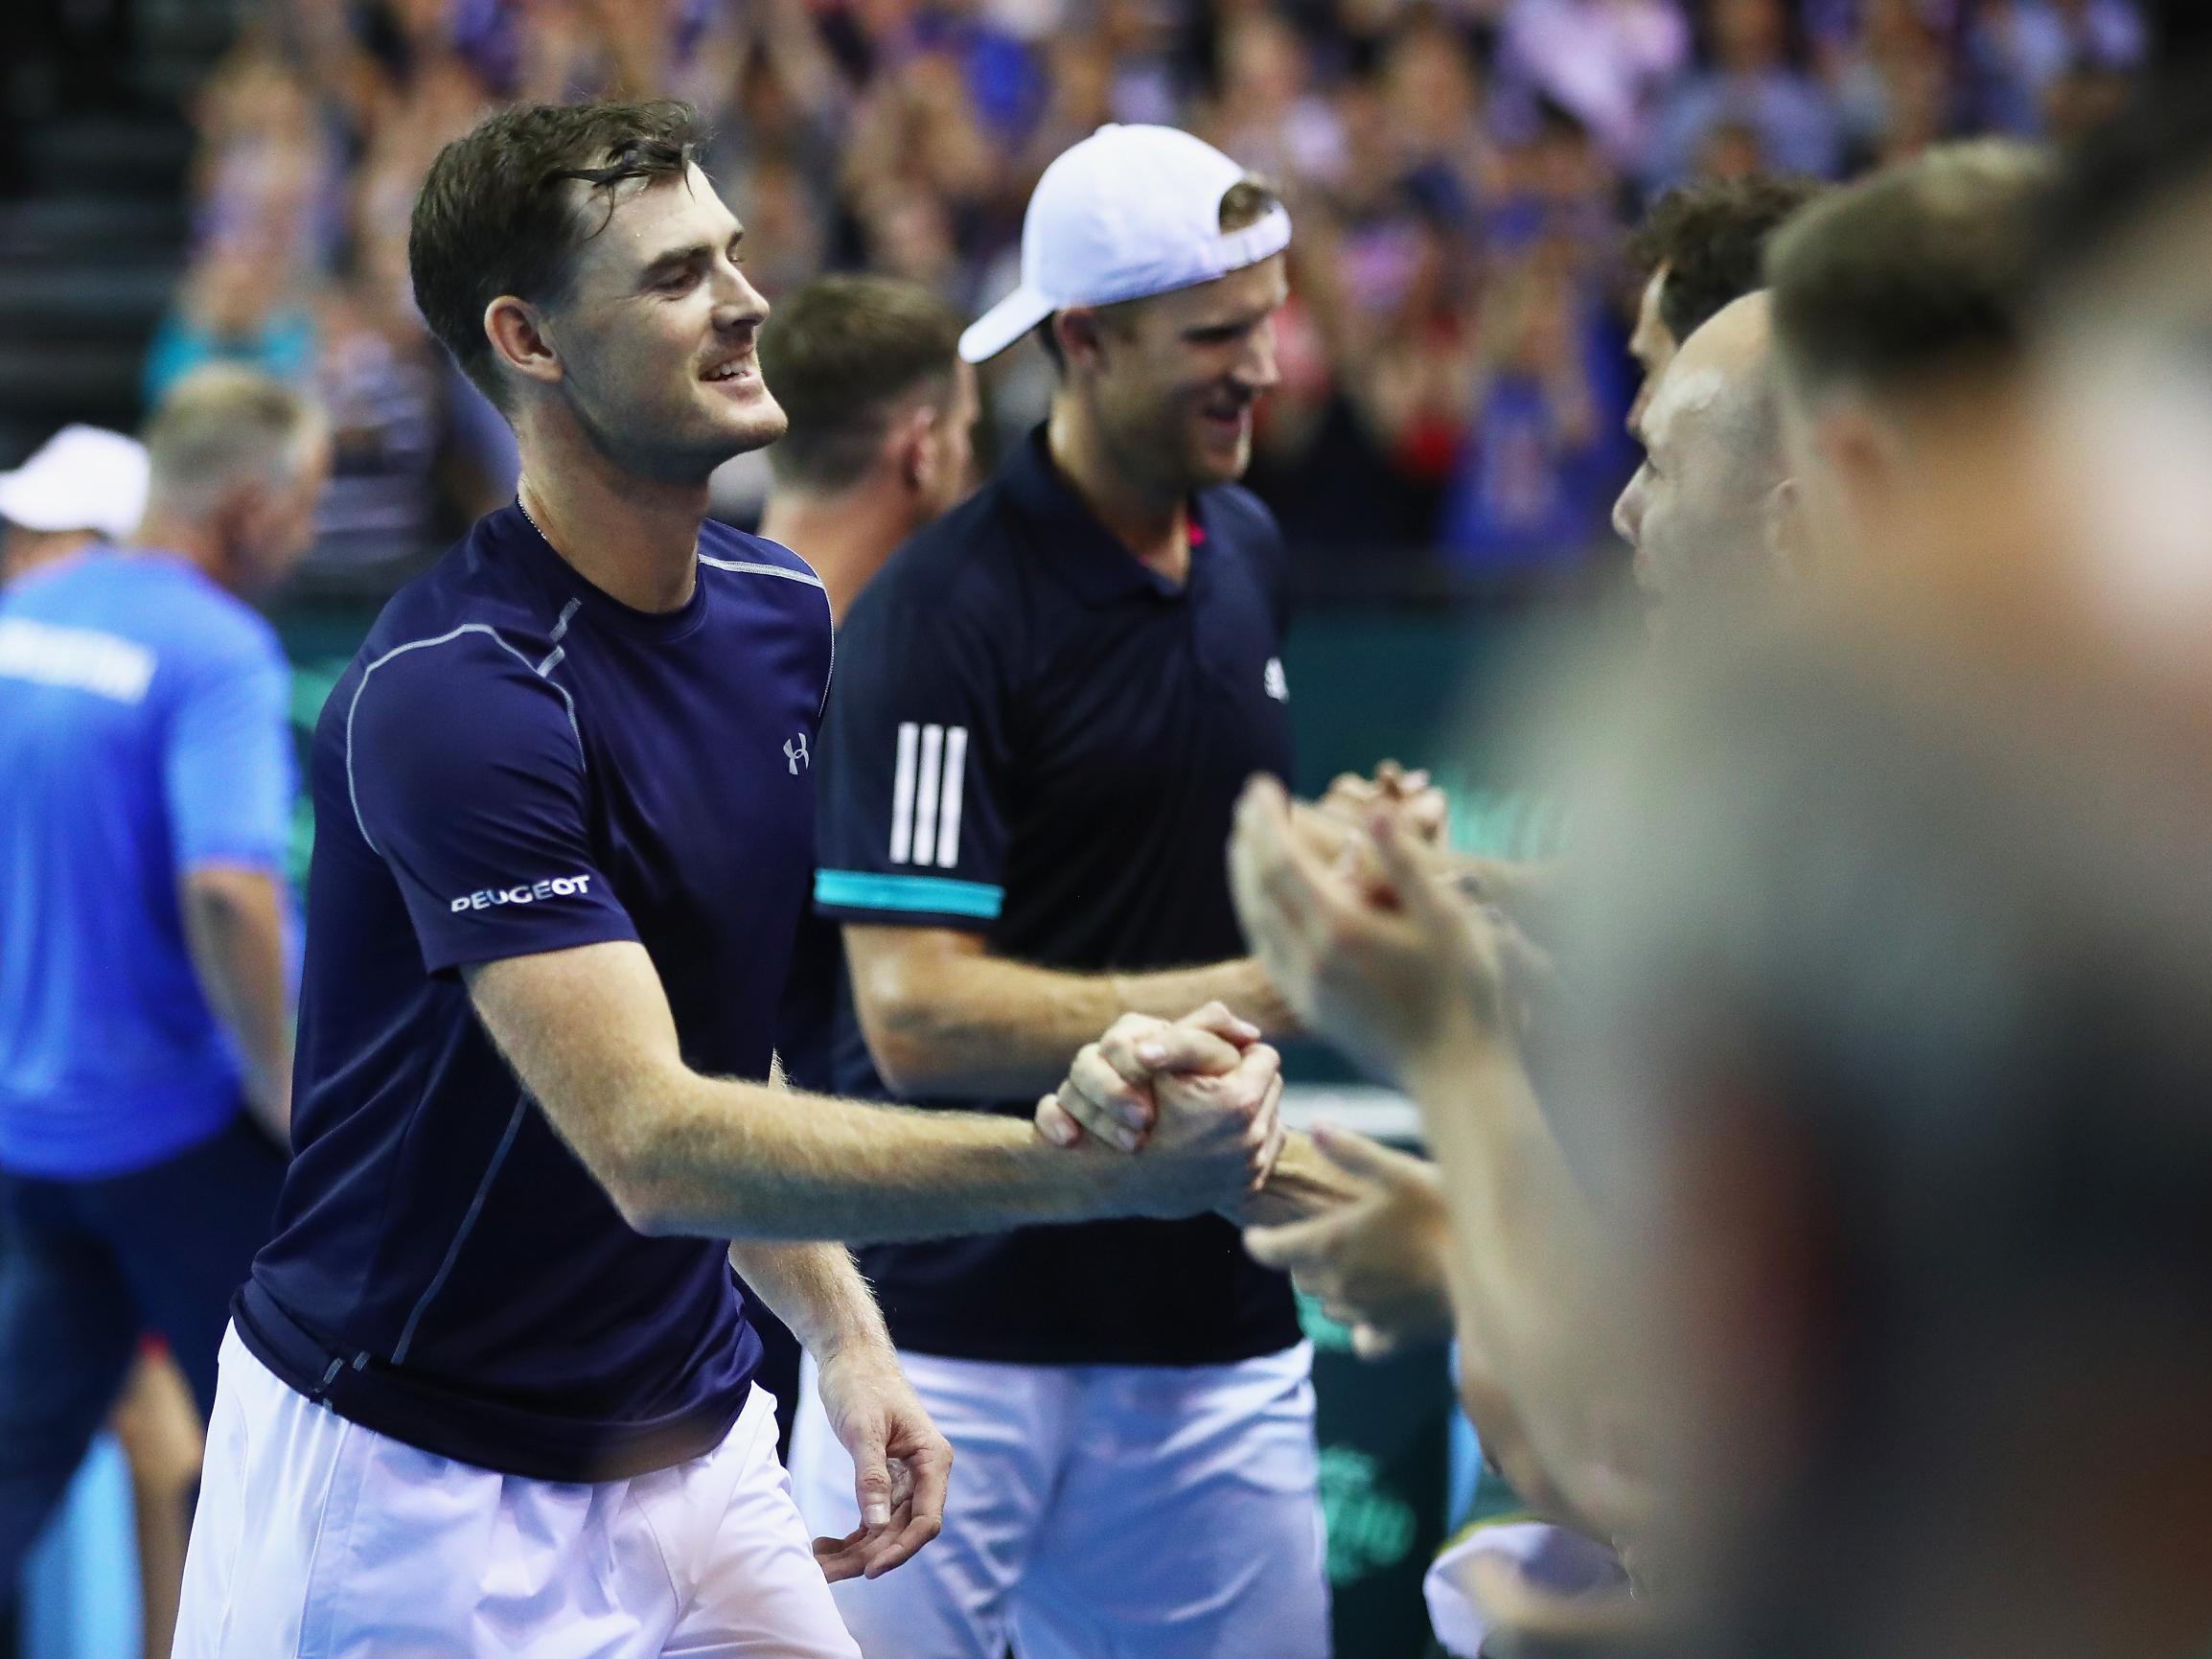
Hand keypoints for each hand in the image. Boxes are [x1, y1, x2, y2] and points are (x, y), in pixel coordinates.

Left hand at [809, 1337, 951, 1582]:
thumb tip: (876, 1525)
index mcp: (932, 1459)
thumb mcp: (863, 1430)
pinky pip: (872, 1518)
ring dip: (854, 1551)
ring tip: (817, 1561)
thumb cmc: (861, 1383)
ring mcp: (906, 1478)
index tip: (869, 1569)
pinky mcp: (885, 1478)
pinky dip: (850, 1535)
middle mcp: (925, 1473)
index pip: (926, 1519)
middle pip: (901, 1531)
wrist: (850, 1356)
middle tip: (824, 1572)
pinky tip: (824, 1544)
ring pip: (884, 1530)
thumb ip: (871, 1477)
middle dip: (866, 1556)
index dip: (900, 1549)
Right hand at [1035, 1007, 1285, 1217]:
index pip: (1264, 1056)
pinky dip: (1247, 1141)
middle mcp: (1251, 1140)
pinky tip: (1216, 1137)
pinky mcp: (1246, 1190)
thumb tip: (1252, 1031)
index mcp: (1237, 1102)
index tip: (1218, 1058)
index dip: (1239, 1052)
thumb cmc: (1131, 1106)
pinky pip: (1265, 1151)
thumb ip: (1204, 1027)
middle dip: (1248, 1081)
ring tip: (1215, 1109)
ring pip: (1271, 1118)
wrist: (1116, 1176)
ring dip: (1250, 1110)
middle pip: (1272, 1087)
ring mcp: (1249, 1168)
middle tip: (1217, 1082)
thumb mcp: (1161, 1057)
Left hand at [1229, 775, 1510, 1083]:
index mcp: (1341, 930)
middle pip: (1258, 888)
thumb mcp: (1449, 919)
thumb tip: (1372, 811)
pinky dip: (1256, 914)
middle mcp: (1310, 959)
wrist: (1456, 1076)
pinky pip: (1266, 950)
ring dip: (1243, 876)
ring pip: (1255, 921)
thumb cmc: (1466, 993)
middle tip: (1245, 802)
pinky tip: (1263, 903)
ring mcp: (1306, 988)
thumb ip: (1406, 863)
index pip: (1281, 861)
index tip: (1260, 784)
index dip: (1265, 819)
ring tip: (1243, 842)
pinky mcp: (1311, 1009)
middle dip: (1247, 840)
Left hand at [1243, 1124, 1454, 1356]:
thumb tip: (1314, 1126)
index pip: (1271, 1251)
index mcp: (1330, 1244)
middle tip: (1322, 1240)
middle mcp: (1339, 1285)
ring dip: (1331, 1288)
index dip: (1259, 1243)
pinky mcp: (1394, 1337)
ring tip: (1355, 1267)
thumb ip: (1352, 1151)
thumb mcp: (1399, 1170)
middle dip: (1302, 1260)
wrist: (1494, 1271)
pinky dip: (1362, 1327)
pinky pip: (1362, 1338)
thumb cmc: (1445, 1214)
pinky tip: (1378, 1310)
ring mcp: (1365, 1315)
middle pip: (1300, 1277)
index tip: (1254, 1237)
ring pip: (1327, 1306)